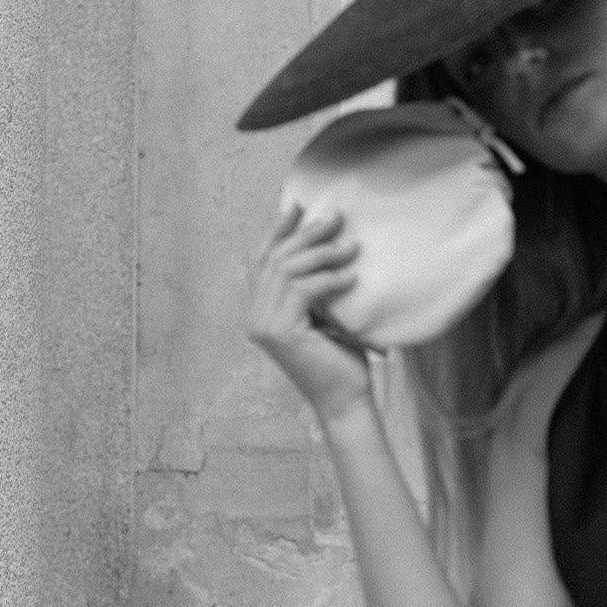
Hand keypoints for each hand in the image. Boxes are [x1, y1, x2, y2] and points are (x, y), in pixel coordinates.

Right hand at [247, 201, 372, 423]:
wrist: (345, 400)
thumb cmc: (340, 358)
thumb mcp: (323, 314)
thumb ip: (312, 287)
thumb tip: (326, 243)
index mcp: (258, 310)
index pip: (262, 260)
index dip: (277, 230)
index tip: (297, 206)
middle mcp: (254, 316)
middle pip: (275, 259)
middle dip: (305, 233)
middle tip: (336, 218)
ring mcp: (263, 325)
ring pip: (288, 270)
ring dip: (323, 253)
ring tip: (353, 248)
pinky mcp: (280, 332)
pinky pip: (304, 290)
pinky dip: (329, 279)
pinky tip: (352, 278)